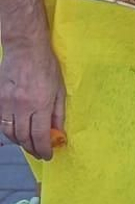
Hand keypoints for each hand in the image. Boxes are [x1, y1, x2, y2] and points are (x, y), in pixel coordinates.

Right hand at [0, 42, 65, 159]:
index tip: (47, 155)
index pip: (40, 136)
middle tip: (39, 153)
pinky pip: (1, 121)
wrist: (25, 48)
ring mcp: (7, 103)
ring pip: (9, 132)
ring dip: (19, 142)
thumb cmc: (46, 66)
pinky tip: (16, 131)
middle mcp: (22, 106)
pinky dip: (8, 130)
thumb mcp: (60, 89)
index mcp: (40, 104)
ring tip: (28, 144)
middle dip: (32, 149)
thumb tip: (58, 132)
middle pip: (23, 137)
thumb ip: (58, 113)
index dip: (43, 149)